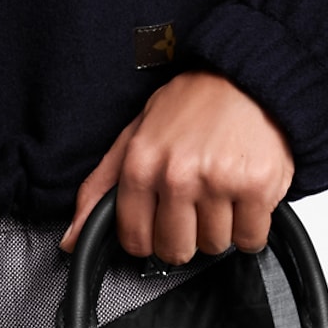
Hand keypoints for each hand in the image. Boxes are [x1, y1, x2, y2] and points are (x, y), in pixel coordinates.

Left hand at [64, 71, 293, 262]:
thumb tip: (70, 239)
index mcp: (141, 165)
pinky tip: (245, 196)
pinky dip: (251, 226)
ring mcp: (219, 182)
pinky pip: (250, 239)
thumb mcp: (135, 136)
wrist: (247, 77)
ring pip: (215, 246)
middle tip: (197, 203)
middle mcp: (177, 175)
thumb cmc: (192, 105)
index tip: (162, 222)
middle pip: (177, 251)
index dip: (151, 237)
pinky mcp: (257, 187)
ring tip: (223, 190)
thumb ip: (101, 188)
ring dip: (221, 227)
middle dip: (187, 235)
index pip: (136, 240)